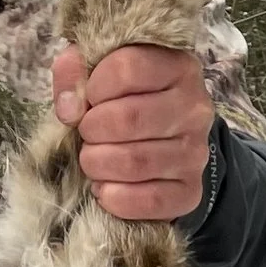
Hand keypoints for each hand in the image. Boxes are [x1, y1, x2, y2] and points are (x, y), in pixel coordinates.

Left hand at [51, 41, 213, 220]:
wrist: (162, 145)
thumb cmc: (124, 102)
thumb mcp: (98, 73)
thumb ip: (75, 72)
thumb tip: (70, 108)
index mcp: (177, 67)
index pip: (127, 69)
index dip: (93, 87)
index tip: (88, 100)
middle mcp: (195, 108)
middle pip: (128, 118)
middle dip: (91, 130)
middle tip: (87, 134)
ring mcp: (195, 152)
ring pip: (134, 161)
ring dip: (98, 164)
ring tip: (92, 160)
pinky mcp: (190, 191)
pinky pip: (149, 199)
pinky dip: (115, 197)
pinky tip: (105, 187)